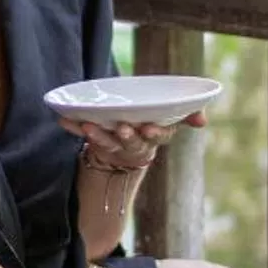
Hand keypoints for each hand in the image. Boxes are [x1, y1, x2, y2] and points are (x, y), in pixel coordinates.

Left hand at [57, 109, 208, 167]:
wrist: (127, 151)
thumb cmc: (151, 126)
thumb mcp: (170, 120)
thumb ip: (186, 115)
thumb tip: (203, 120)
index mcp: (155, 137)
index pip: (159, 136)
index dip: (155, 133)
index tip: (150, 128)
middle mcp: (135, 145)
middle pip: (132, 142)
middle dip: (127, 136)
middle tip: (122, 128)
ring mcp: (115, 147)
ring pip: (108, 144)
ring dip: (99, 136)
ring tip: (89, 126)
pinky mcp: (97, 145)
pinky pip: (85, 137)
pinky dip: (74, 128)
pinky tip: (64, 120)